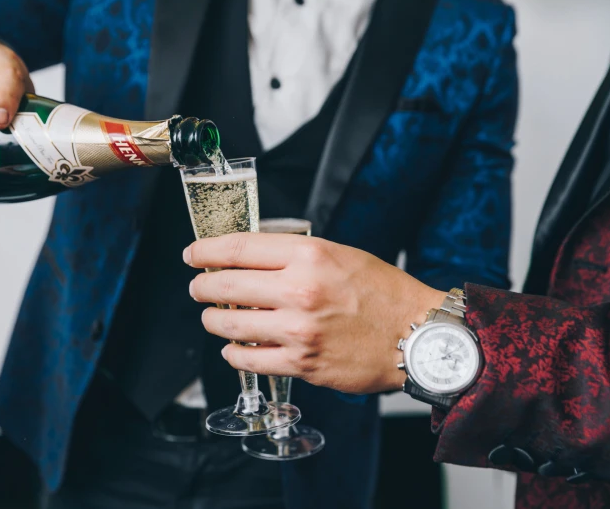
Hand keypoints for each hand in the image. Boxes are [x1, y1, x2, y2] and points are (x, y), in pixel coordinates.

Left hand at [184, 233, 446, 394]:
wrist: (416, 336)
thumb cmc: (382, 293)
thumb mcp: (339, 254)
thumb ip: (293, 254)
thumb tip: (248, 258)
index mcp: (308, 255)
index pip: (237, 248)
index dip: (205, 251)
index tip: (192, 254)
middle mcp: (299, 290)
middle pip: (224, 286)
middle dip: (201, 287)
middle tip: (198, 288)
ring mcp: (298, 330)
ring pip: (229, 325)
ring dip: (212, 320)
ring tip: (212, 317)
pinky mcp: (301, 363)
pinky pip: (247, 359)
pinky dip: (233, 353)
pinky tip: (234, 348)